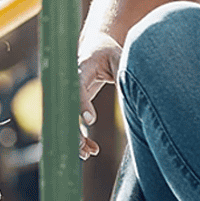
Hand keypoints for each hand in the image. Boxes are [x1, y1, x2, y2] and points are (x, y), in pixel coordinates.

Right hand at [76, 32, 120, 158]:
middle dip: (72, 130)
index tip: (90, 120)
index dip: (82, 104)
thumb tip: (135, 95)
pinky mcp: (71, 104)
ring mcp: (67, 95)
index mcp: (80, 68)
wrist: (94, 47)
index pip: (77, 87)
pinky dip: (80, 137)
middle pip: (64, 109)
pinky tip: (93, 149)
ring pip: (65, 121)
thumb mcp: (119, 59)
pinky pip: (71, 124)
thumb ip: (123, 75)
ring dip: (75, 139)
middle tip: (84, 147)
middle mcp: (68, 83)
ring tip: (90, 153)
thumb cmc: (109, 53)